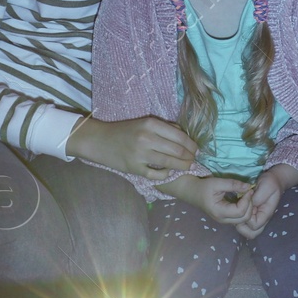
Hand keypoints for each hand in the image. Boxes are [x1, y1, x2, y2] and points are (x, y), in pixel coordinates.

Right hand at [67, 116, 196, 178]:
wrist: (100, 141)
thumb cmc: (124, 130)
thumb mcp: (144, 122)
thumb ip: (164, 127)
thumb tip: (184, 135)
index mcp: (151, 124)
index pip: (180, 136)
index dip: (192, 145)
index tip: (197, 150)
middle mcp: (147, 138)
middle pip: (178, 151)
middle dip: (190, 157)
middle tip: (194, 160)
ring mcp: (141, 155)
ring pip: (170, 163)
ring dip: (183, 166)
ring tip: (188, 167)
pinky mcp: (135, 168)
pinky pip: (157, 174)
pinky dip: (166, 174)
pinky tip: (169, 172)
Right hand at [167, 175, 253, 224]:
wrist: (192, 192)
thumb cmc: (203, 187)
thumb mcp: (217, 182)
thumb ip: (233, 184)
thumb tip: (248, 187)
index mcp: (219, 212)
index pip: (240, 211)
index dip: (247, 200)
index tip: (248, 189)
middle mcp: (223, 220)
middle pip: (244, 218)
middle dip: (250, 205)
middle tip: (248, 193)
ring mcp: (225, 220)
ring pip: (243, 219)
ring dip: (249, 208)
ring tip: (246, 196)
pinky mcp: (226, 218)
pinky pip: (240, 218)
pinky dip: (245, 210)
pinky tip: (244, 200)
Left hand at [235, 163, 297, 238]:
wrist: (273, 180)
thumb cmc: (270, 183)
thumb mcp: (266, 187)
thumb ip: (258, 197)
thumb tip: (248, 205)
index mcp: (265, 215)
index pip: (254, 226)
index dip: (248, 217)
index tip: (248, 205)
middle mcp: (260, 219)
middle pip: (250, 233)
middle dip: (241, 225)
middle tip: (240, 211)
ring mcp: (254, 218)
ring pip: (245, 230)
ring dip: (238, 222)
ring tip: (238, 209)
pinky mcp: (249, 214)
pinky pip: (242, 223)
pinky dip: (237, 218)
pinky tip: (237, 206)